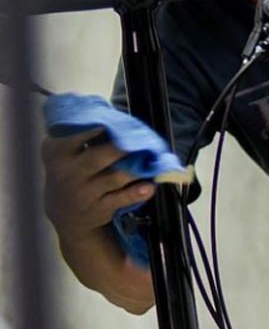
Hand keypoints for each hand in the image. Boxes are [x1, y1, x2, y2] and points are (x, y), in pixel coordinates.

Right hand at [42, 128, 155, 244]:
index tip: (116, 122)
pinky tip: (149, 186)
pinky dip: (137, 192)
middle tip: (141, 139)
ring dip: (136, 168)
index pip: (76, 137)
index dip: (98, 129)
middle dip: (121, 148)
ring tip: (151, 158)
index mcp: (57, 152)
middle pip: (98, 157)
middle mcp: (68, 173)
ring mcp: (84, 193)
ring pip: (115, 177)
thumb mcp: (65, 152)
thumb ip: (83, 133)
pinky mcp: (99, 208)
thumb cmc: (71, 171)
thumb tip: (115, 116)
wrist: (64, 213)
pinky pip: (122, 199)